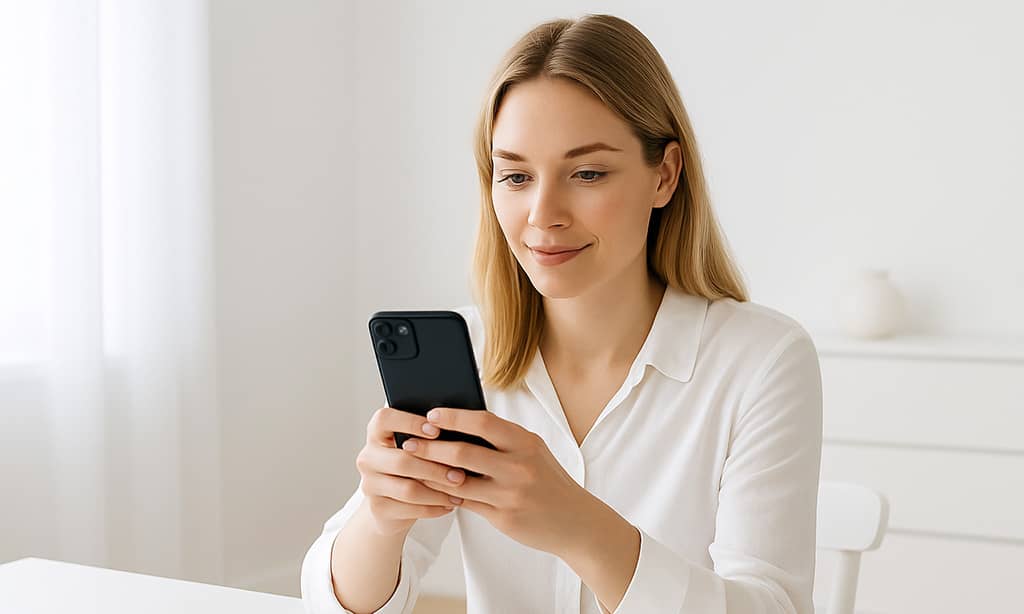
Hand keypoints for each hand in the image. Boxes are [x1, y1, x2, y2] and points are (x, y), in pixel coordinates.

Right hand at [354, 406, 468, 535]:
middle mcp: (368, 457)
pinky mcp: (378, 508)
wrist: (392, 505)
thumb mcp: (416, 448)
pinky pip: (410, 509)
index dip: (409, 423)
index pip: (384, 419)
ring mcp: (370, 484)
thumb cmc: (411, 467)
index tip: (436, 430)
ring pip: (408, 489)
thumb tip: (460, 430)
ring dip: (438, 492)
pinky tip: (449, 504)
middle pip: (402, 461)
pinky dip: (434, 508)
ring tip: (459, 492)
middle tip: (461, 474)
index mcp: (376, 434)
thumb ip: (428, 437)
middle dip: (435, 468)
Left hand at [398, 407, 587, 554]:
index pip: (483, 423)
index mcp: (525, 443)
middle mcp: (519, 466)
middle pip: (464, 452)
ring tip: (412, 466)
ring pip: (459, 481)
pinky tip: (432, 488)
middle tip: (408, 443)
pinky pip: (466, 503)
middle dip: (431, 447)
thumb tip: (462, 424)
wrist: (576, 520)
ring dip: (431, 473)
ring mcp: (511, 494)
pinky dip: (446, 495)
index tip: (430, 415)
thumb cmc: (549, 481)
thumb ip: (504, 440)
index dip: (453, 418)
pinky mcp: (504, 517)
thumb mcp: (533, 452)